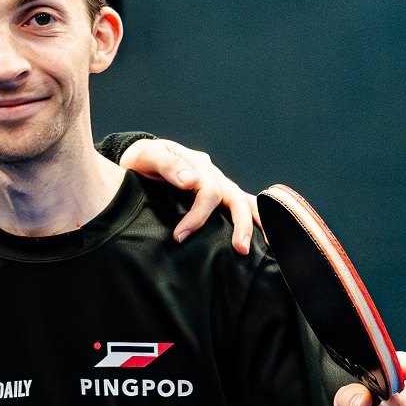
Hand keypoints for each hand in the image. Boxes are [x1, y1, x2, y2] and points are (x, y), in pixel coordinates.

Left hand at [115, 140, 254, 250]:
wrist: (141, 156)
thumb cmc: (143, 158)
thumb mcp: (148, 156)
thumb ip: (168, 166)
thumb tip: (191, 181)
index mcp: (198, 165)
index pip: (209, 192)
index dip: (198, 216)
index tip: (180, 236)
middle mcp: (213, 174)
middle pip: (236, 198)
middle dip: (241, 225)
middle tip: (240, 249)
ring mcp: (219, 183)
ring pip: (245, 201)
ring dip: (255, 223)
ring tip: (265, 247)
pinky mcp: (218, 194)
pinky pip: (240, 205)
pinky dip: (255, 219)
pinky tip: (262, 238)